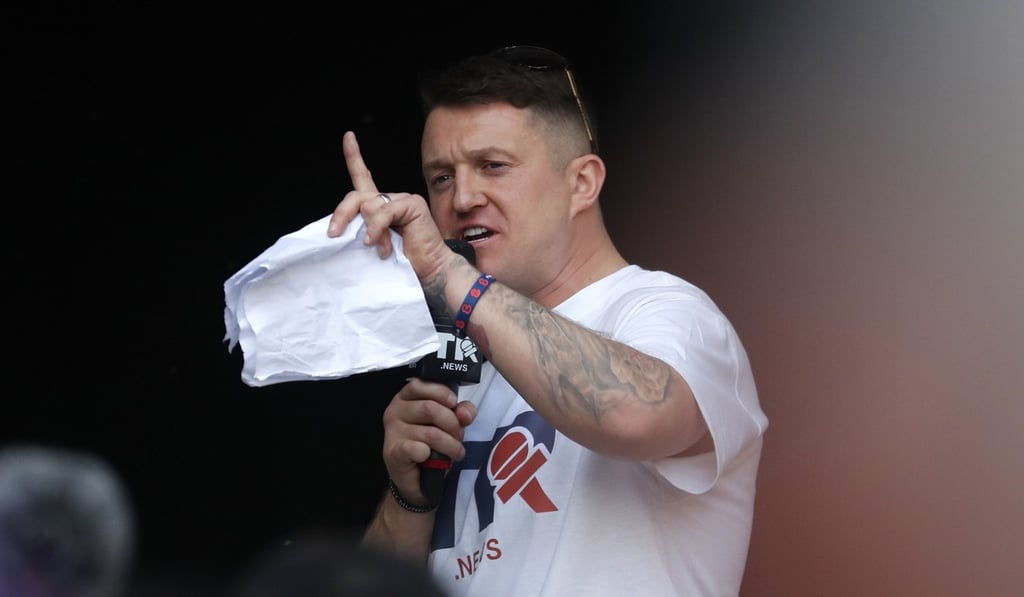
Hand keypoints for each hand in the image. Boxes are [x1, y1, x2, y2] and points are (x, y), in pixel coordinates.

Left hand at [327, 131, 452, 282]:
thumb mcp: (373, 242)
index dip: (354, 156)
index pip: (364, 176)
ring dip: (368, 231)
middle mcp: (390, 198)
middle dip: (341, 214)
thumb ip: (361, 228)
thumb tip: (344, 225)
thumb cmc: (403, 261)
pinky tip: (379, 245)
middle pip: (357, 195)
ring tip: (378, 249)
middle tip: (334, 234)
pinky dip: (376, 229)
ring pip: (369, 205)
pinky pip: (383, 212)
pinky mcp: (412, 204)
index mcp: (380, 205)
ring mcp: (403, 199)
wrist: (429, 270)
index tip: (348, 137)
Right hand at [382, 378, 476, 500]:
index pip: (420, 384)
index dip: (442, 393)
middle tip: (460, 437)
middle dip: (452, 424)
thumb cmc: (432, 444)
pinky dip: (431, 454)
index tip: (454, 405)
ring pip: (431, 433)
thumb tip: (465, 413)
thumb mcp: (449, 423)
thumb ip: (460, 412)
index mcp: (406, 398)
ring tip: (456, 452)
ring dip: (450, 445)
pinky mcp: (392, 452)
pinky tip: (432, 458)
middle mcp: (395, 411)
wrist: (418, 479)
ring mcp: (392, 432)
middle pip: (430, 408)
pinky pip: (418, 449)